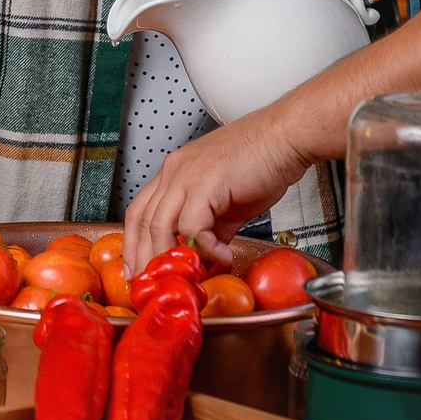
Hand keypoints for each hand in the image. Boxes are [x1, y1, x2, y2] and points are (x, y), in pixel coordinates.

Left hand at [122, 106, 316, 268]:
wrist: (286, 137)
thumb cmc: (263, 160)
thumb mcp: (227, 199)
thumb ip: (211, 225)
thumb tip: (206, 253)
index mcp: (176, 171)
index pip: (140, 210)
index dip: (134, 241)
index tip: (137, 266)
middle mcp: (175, 171)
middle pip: (142, 220)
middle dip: (142, 255)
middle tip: (150, 281)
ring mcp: (187, 175)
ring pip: (159, 225)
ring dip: (170, 256)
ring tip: (188, 274)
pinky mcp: (206, 183)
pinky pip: (193, 227)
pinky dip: (206, 249)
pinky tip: (224, 255)